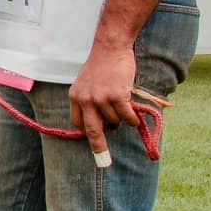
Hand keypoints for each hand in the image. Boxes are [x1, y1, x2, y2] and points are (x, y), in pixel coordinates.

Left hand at [67, 41, 137, 163]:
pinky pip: (126, 116)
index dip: (87, 132)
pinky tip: (135, 116)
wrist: (110, 48)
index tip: (93, 140)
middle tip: (104, 162)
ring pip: (114, 121)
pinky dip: (132, 119)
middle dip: (99, 148)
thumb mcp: (86, 83)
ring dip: (122, 120)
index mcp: (75, 97)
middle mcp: (85, 99)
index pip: (78, 122)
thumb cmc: (101, 66)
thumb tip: (100, 122)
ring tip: (124, 107)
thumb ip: (89, 101)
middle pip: (91, 131)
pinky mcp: (117, 95)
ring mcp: (101, 98)